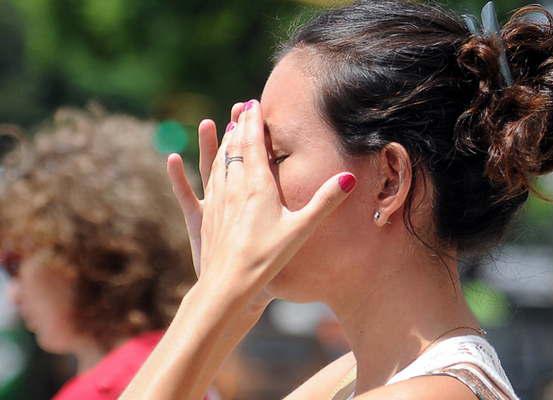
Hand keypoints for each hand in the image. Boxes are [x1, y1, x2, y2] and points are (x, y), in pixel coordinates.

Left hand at [169, 99, 356, 308]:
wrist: (228, 284)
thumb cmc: (267, 258)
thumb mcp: (301, 229)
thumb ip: (325, 202)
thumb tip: (349, 178)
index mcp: (257, 186)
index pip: (254, 144)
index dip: (254, 122)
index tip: (254, 103)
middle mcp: (234, 186)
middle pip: (235, 147)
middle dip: (239, 125)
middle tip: (242, 108)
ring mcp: (217, 200)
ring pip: (218, 161)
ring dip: (223, 142)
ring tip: (225, 127)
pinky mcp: (206, 215)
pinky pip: (204, 181)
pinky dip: (202, 165)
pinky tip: (186, 158)